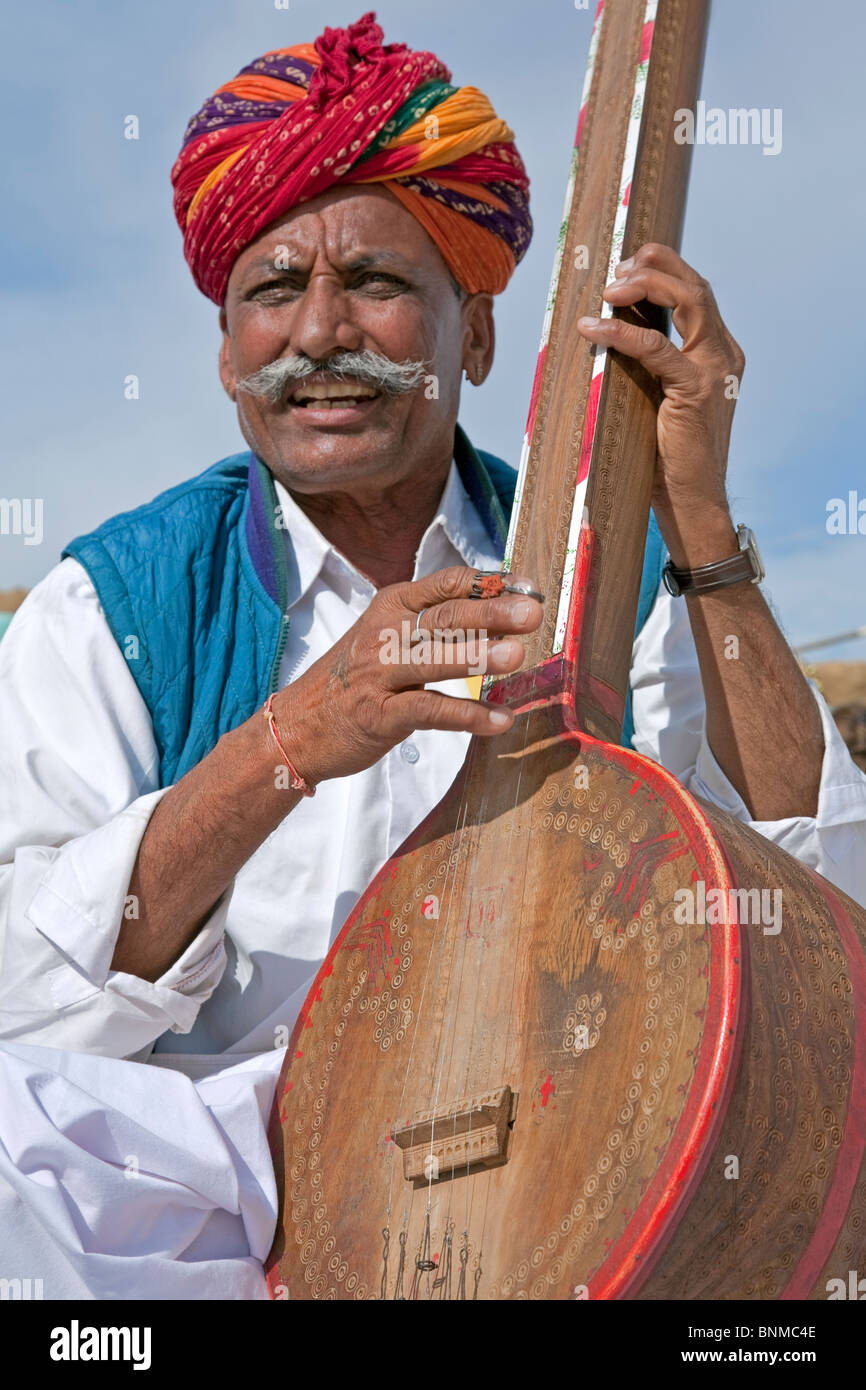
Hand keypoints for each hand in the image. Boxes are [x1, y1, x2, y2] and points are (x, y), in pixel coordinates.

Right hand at [267, 566, 542, 785]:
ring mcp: (379, 674)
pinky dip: (468, 716)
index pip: (447, 584)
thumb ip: (435, 624)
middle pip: (446, 617)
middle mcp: (385, 633)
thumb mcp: (387, 637)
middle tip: (532, 615)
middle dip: (492, 614)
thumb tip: (499, 611)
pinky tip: (500, 720)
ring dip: (480, 657)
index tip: (529, 588)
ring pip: (436, 658)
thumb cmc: (356, 680)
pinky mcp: (380, 715)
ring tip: (518, 656)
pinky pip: (430, 711)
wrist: (297, 727)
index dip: (491, 584)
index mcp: (392, 606)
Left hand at [578, 242, 744, 562]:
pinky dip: (622, 332)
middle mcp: (725, 355)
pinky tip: (593, 328)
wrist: (692, 502)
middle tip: (616, 267)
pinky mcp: (697, 390)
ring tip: (607, 289)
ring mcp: (716, 370)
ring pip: (690, 300)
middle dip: (656, 265)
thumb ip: (649, 365)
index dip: (663, 269)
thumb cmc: (668, 457)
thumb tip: (609, 332)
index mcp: (720, 354)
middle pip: (697, 286)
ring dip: (645, 285)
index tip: (627, 265)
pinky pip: (656, 347)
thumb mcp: (657, 398)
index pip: (697, 294)